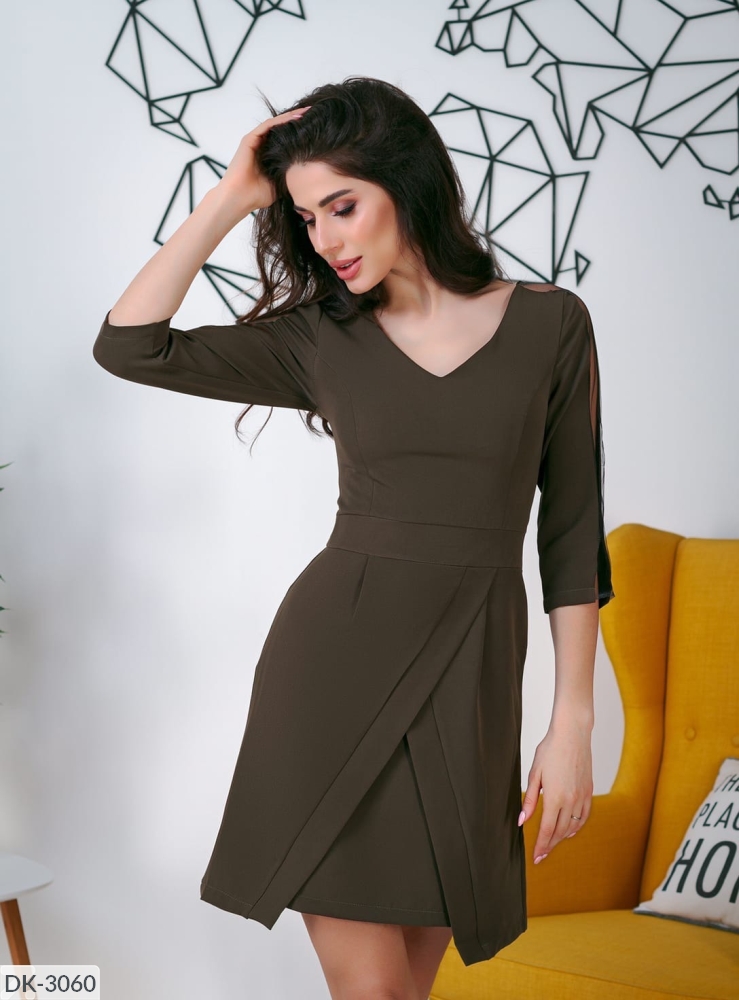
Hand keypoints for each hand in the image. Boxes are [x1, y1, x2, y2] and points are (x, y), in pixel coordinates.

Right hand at [216, 107, 311, 214]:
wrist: (239, 199)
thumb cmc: (256, 196)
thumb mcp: (281, 185)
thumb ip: (291, 176)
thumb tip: (310, 176)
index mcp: (268, 156)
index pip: (286, 140)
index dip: (300, 134)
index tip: (317, 130)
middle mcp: (261, 146)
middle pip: (281, 129)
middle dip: (297, 121)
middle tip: (314, 114)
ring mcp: (254, 141)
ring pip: (275, 124)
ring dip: (291, 117)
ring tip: (306, 112)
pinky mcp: (249, 140)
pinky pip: (267, 126)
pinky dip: (281, 120)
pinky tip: (294, 117)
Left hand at [518, 720, 592, 863]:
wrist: (573, 734)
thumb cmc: (550, 749)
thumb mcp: (535, 773)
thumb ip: (529, 799)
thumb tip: (522, 820)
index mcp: (555, 797)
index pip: (547, 829)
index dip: (541, 845)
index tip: (536, 857)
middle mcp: (571, 800)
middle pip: (560, 831)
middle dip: (551, 845)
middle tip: (542, 855)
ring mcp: (582, 796)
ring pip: (574, 826)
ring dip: (563, 838)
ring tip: (553, 843)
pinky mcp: (589, 790)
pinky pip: (584, 815)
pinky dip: (577, 826)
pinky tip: (571, 830)